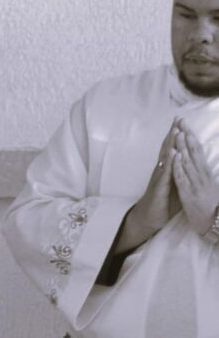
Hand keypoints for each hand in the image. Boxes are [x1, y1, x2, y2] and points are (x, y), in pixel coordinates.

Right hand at [116, 121, 181, 251]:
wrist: (149, 219)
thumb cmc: (162, 204)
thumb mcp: (175, 186)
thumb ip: (180, 174)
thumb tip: (188, 165)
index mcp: (166, 170)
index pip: (172, 149)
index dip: (177, 136)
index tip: (182, 122)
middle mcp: (161, 171)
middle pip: (167, 148)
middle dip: (173, 133)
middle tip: (178, 118)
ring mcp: (159, 178)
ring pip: (165, 158)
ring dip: (170, 144)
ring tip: (176, 130)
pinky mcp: (159, 187)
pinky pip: (165, 172)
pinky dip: (169, 161)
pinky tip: (172, 152)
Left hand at [172, 122, 218, 235]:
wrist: (213, 222)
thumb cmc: (210, 204)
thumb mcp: (208, 185)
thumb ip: (203, 172)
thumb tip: (200, 160)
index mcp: (205, 172)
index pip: (198, 151)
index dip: (191, 137)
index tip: (184, 124)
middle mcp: (202, 175)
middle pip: (194, 152)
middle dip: (186, 136)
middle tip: (181, 121)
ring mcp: (196, 183)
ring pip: (188, 162)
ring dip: (182, 147)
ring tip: (178, 134)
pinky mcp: (189, 193)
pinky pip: (183, 178)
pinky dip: (179, 167)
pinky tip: (175, 158)